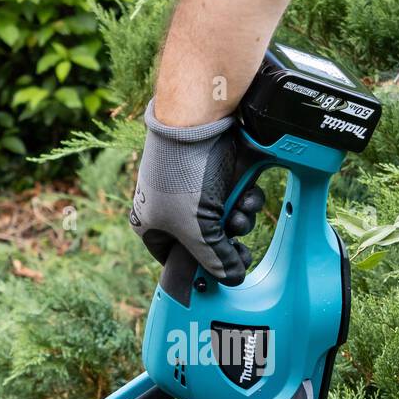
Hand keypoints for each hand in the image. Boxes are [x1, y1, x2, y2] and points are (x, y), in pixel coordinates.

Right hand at [129, 101, 264, 284]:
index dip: (198, 269)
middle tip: (237, 243)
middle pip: (207, 243)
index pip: (174, 260)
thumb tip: (233, 279)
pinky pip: (238, 199)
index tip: (219, 277)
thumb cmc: (184, 174)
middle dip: (226, 242)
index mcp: (151, 225)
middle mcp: (173, 209)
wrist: (199, 120)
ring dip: (240, 220)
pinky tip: (247, 195)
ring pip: (226, 221)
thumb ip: (216, 261)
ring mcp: (198, 191)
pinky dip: (247, 200)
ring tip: (240, 211)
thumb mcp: (198, 230)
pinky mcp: (220, 176)